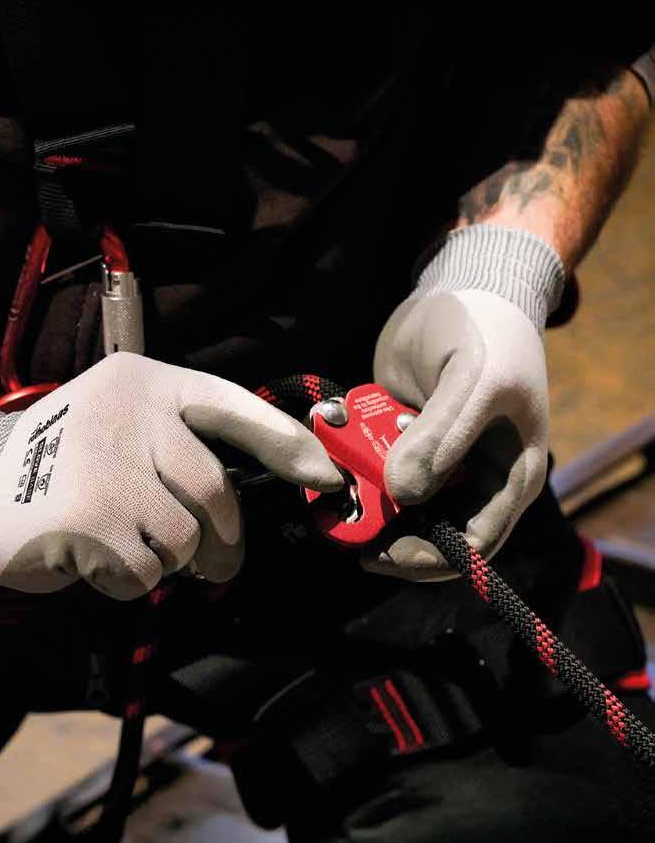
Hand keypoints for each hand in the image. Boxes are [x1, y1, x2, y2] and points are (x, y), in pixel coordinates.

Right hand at [0, 353, 341, 598]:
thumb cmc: (66, 461)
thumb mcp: (122, 423)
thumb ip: (182, 442)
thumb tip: (269, 486)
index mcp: (146, 384)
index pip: (233, 407)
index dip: (286, 444)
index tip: (323, 477)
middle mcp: (130, 414)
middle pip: (216, 492)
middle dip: (223, 539)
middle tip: (215, 562)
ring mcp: (107, 465)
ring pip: (185, 538)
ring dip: (167, 559)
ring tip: (130, 544)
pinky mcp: (88, 518)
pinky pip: (146, 572)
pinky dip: (131, 580)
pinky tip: (98, 559)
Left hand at [364, 227, 563, 580]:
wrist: (466, 283)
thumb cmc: (484, 331)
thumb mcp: (470, 381)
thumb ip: (439, 439)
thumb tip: (403, 495)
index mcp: (508, 477)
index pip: (472, 545)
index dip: (427, 559)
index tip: (379, 551)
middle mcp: (474, 476)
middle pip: (430, 530)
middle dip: (389, 529)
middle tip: (343, 522)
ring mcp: (438, 457)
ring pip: (397, 500)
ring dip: (365, 495)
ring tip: (334, 480)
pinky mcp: (406, 435)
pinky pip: (376, 463)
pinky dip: (354, 460)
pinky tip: (336, 443)